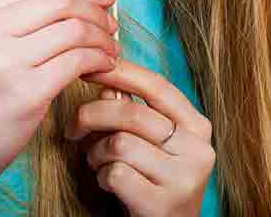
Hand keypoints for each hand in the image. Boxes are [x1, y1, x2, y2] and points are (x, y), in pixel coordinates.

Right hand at [0, 0, 119, 193]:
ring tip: (109, 50)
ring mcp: (3, 61)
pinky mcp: (25, 92)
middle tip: (110, 27)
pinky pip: (77, 61)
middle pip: (60, 2)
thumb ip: (22, 18)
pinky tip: (103, 68)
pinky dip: (99, 60)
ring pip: (74, 30)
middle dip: (95, 11)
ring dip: (102, 38)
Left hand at [72, 61, 215, 216]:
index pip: (158, 86)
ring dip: (96, 153)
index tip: (91, 68)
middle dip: (92, 115)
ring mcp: (183, 177)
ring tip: (98, 162)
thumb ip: (135, 113)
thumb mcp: (153, 145)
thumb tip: (106, 83)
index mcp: (198, 126)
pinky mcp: (162, 203)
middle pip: (132, 113)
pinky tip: (106, 183)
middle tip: (73, 127)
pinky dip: (101, 176)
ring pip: (120, 143)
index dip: (122, 72)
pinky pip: (115, 174)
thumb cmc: (155, 183)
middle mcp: (198, 149)